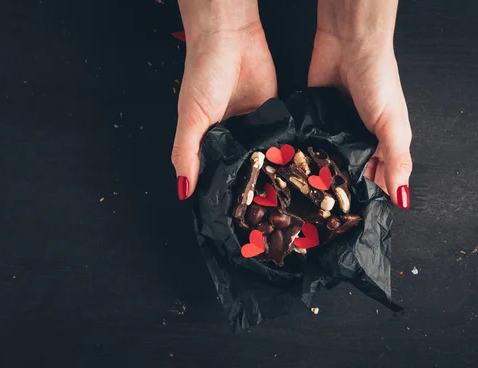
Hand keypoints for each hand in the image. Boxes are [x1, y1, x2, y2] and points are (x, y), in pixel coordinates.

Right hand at [173, 0, 276, 199]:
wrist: (231, 38)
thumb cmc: (203, 74)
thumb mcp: (190, 117)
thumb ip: (186, 153)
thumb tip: (182, 189)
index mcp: (208, 142)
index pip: (216, 175)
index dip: (223, 194)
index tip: (233, 218)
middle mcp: (232, 139)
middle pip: (244, 169)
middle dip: (253, 189)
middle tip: (264, 217)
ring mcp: (255, 129)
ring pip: (265, 159)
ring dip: (272, 174)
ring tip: (284, 200)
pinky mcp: (275, 116)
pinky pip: (281, 140)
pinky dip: (287, 152)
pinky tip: (295, 170)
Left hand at [308, 0, 411, 207]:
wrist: (350, 44)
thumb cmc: (379, 80)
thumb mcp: (392, 125)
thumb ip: (397, 162)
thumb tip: (403, 199)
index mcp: (383, 145)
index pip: (376, 181)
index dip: (367, 199)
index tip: (353, 221)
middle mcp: (359, 141)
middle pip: (348, 174)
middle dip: (339, 191)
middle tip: (324, 215)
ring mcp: (335, 132)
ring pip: (326, 162)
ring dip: (318, 176)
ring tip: (304, 199)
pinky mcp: (314, 121)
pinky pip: (308, 144)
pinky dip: (302, 155)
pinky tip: (292, 171)